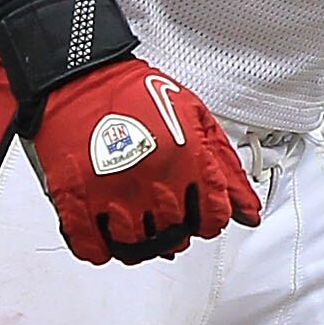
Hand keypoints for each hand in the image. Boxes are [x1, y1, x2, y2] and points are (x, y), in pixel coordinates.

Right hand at [26, 58, 261, 265]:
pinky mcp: (75, 201)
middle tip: (163, 209)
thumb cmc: (135, 94)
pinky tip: (105, 228)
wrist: (79, 77)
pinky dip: (100, 247)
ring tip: (135, 218)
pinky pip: (92, 248)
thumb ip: (226, 169)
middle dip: (174, 227)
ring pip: (135, 248)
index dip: (207, 218)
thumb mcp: (195, 120)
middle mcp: (151, 184)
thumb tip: (248, 211)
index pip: (211, 220)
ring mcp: (111, 195)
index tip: (198, 212)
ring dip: (139, 240)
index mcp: (185, 164)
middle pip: (174, 237)